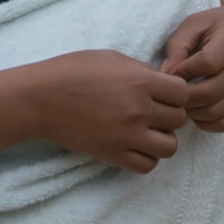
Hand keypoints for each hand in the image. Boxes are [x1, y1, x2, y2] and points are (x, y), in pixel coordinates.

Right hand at [31, 49, 189, 171]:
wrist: (40, 99)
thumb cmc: (72, 71)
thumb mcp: (111, 58)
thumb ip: (141, 69)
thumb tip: (161, 80)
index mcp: (140, 81)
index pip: (183, 93)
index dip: (177, 94)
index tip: (163, 94)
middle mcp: (138, 109)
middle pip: (179, 120)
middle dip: (170, 116)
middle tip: (154, 113)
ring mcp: (126, 135)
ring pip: (169, 148)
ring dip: (162, 140)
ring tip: (147, 133)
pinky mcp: (112, 154)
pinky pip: (147, 165)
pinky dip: (146, 158)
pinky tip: (135, 147)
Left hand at [161, 0, 223, 131]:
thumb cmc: (219, 24)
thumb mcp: (196, 24)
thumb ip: (178, 46)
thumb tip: (164, 75)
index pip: (206, 64)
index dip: (182, 71)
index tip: (169, 72)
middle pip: (209, 93)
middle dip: (183, 97)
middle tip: (169, 92)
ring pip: (215, 112)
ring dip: (191, 112)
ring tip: (180, 101)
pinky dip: (206, 123)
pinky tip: (195, 109)